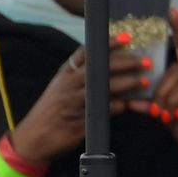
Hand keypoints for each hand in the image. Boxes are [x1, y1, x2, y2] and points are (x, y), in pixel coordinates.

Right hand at [11, 40, 150, 162]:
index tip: (128, 37)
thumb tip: (111, 64)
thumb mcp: (60, 87)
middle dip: (126, 62)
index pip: (87, 52)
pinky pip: (103, 110)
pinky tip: (127, 105)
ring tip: (144, 81)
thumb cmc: (51, 111)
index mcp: (65, 74)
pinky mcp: (79, 120)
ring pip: (104, 87)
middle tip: (145, 62)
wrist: (32, 139)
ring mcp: (74, 102)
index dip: (108, 44)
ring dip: (127, 83)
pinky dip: (117, 106)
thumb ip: (80, 75)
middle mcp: (69, 84)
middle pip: (100, 66)